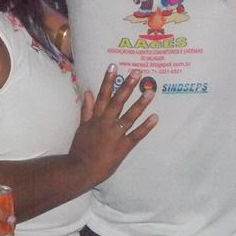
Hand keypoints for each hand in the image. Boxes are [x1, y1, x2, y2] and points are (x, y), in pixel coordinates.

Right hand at [68, 65, 157, 187]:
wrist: (80, 169)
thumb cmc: (80, 148)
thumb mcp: (81, 127)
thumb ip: (86, 110)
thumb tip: (88, 92)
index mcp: (95, 118)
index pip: (102, 95)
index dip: (108, 80)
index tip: (114, 66)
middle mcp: (105, 123)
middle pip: (117, 102)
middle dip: (127, 86)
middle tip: (137, 72)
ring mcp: (115, 135)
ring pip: (129, 116)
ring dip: (140, 103)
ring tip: (150, 91)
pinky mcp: (123, 147)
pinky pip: (136, 135)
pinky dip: (145, 127)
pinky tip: (155, 117)